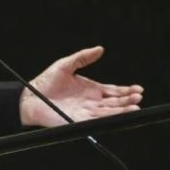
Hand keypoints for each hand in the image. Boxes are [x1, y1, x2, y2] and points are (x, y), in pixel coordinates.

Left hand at [19, 46, 143, 126]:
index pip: (113, 91)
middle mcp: (91, 102)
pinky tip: (118, 116)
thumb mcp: (66, 64)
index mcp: (90, 89)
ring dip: (122, 110)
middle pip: (114, 102)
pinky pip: (97, 120)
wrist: (31, 96)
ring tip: (135, 107)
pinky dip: (109, 119)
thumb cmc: (46, 82)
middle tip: (138, 97)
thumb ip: (83, 57)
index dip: (126, 90)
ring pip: (109, 112)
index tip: (138, 89)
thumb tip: (99, 49)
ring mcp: (86, 112)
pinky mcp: (79, 120)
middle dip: (128, 100)